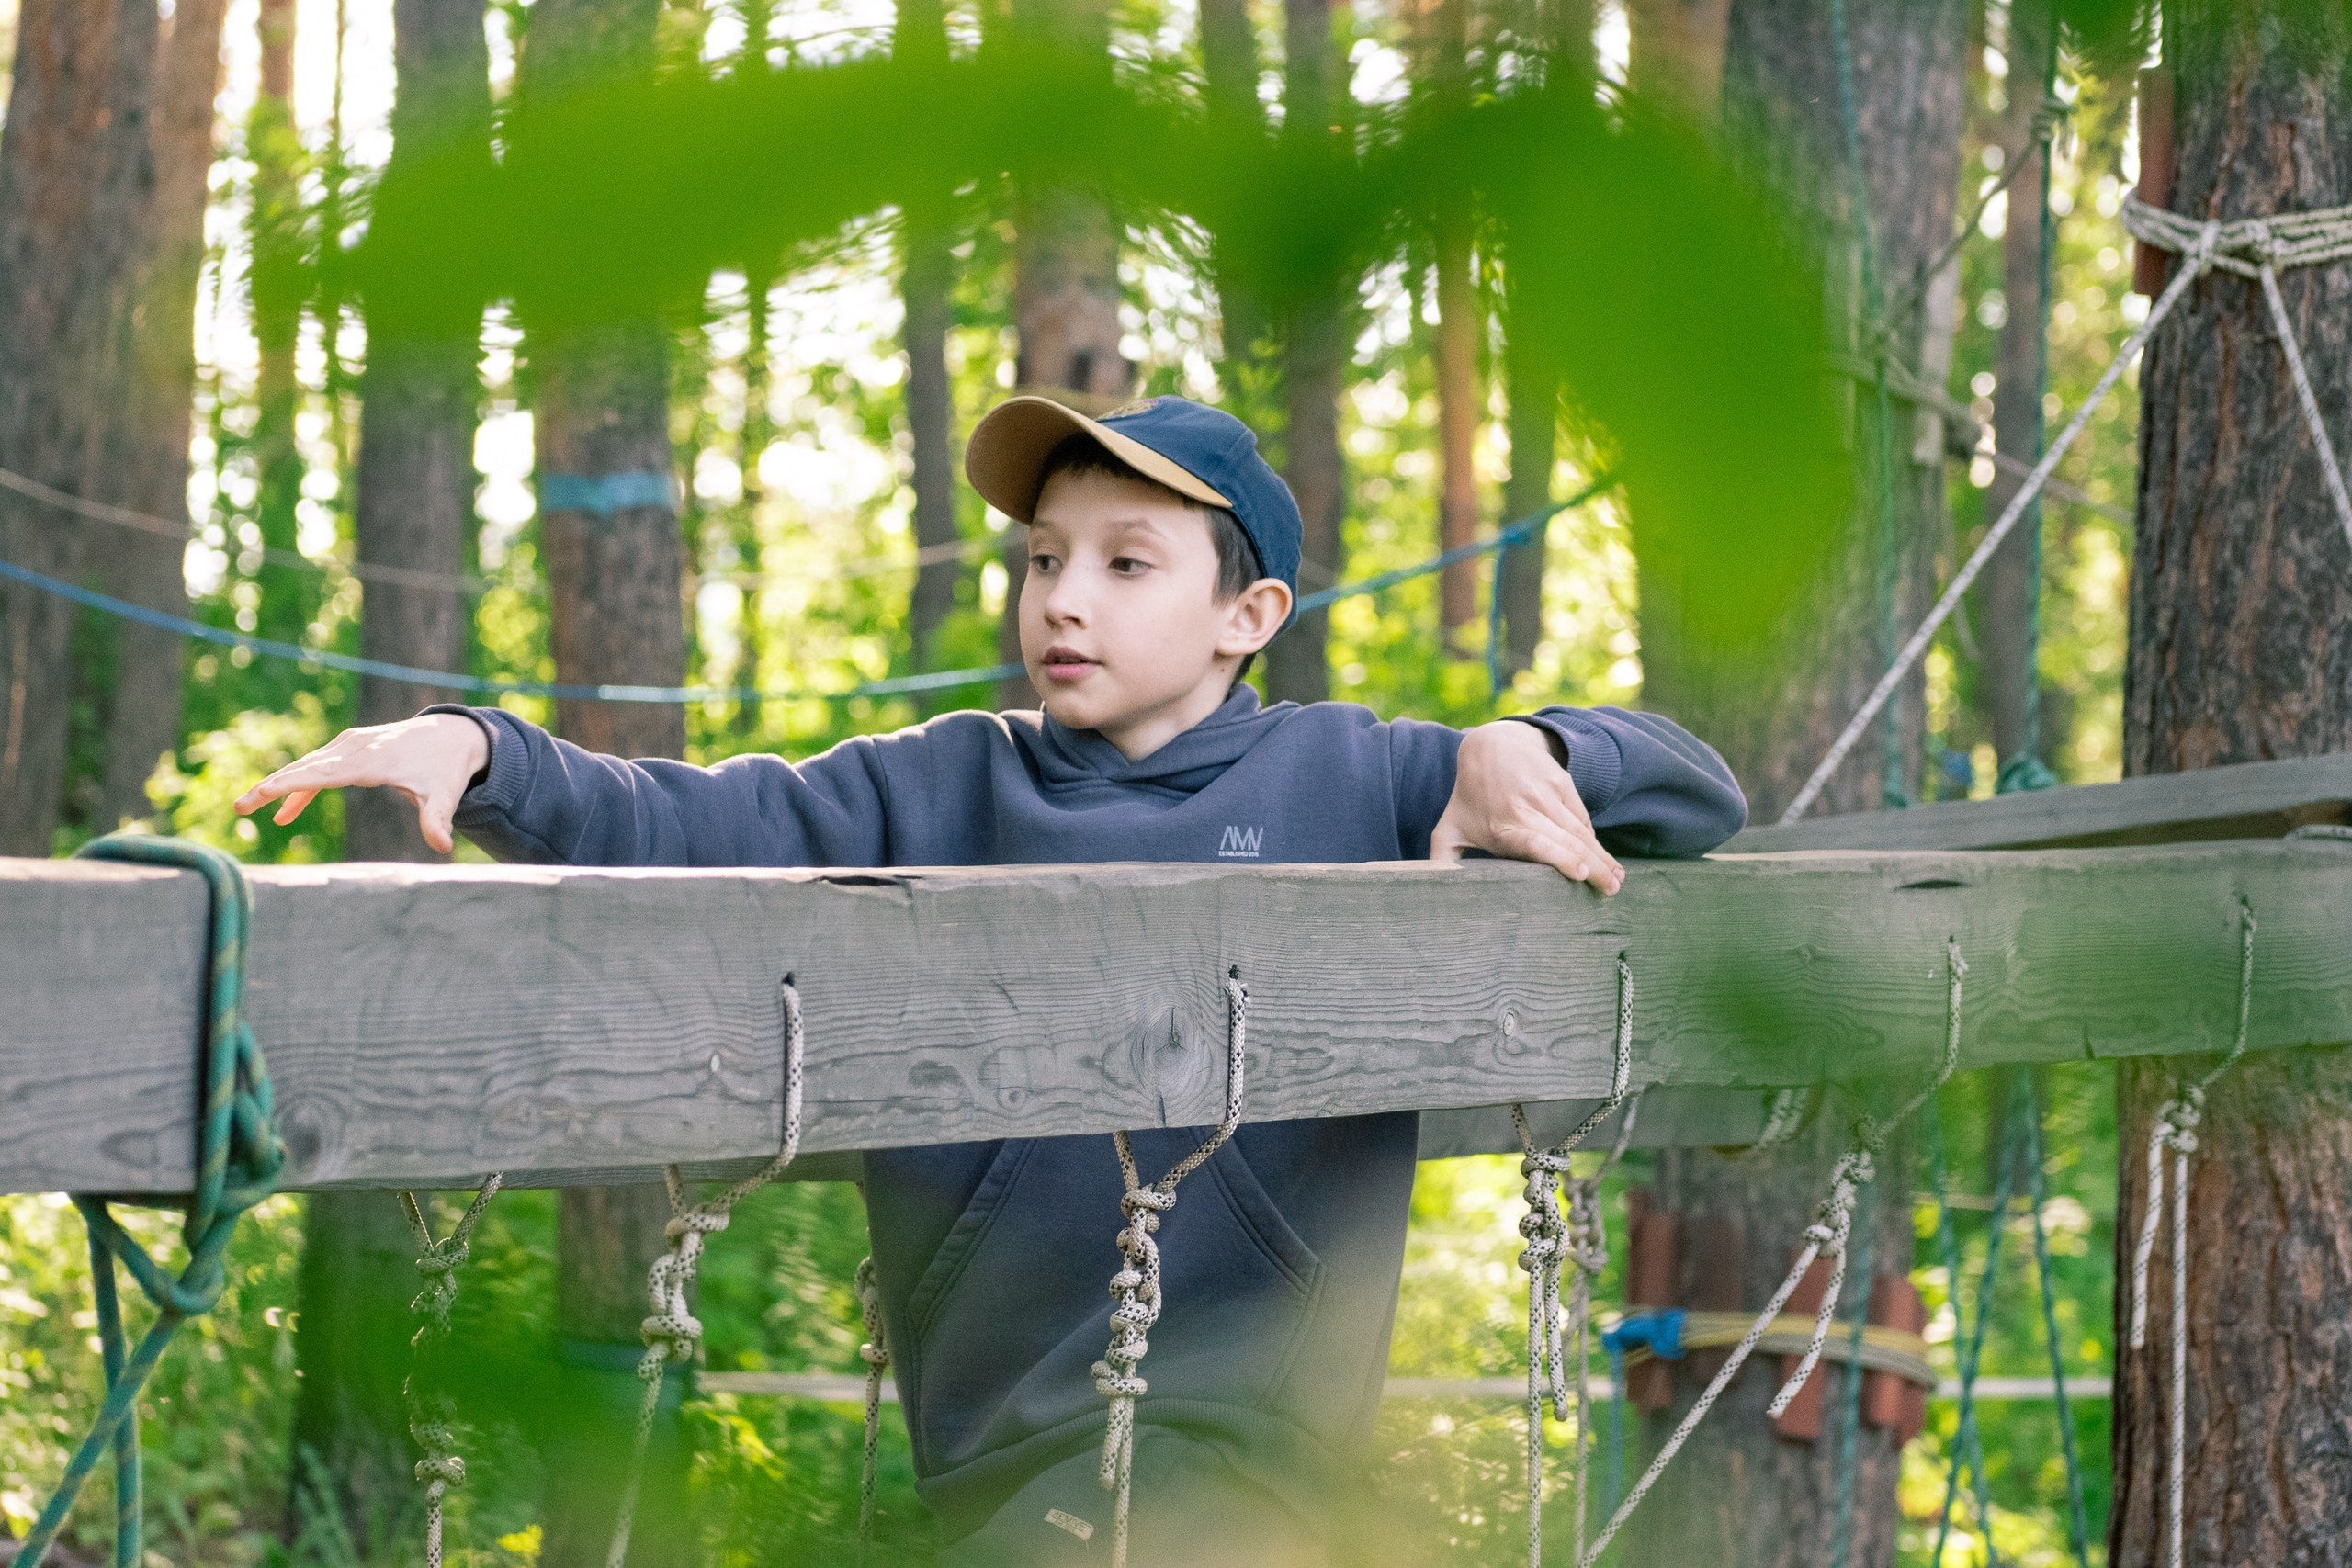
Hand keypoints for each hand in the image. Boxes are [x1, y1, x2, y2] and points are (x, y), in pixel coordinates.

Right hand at [233, 714, 488, 854]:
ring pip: (306, 766)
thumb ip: (437, 820)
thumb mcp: (444, 796)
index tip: (265, 792)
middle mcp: (356, 748)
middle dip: (271, 787)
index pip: (326, 774)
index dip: (294, 785)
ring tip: (245, 807)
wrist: (451, 736)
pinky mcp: (349, 747)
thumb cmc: (445, 770)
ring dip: (277, 786)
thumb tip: (444, 847)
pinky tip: (283, 815)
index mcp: (374, 761)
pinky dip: (299, 787)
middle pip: (306, 768)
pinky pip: (317, 768)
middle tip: (240, 807)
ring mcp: (349, 744)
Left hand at [1430, 720, 1624, 893]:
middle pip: (1567, 842)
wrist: (1491, 744)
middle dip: (1594, 868)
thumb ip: (1442, 860)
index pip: (1535, 843)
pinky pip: (1583, 817)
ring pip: (1581, 831)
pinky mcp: (1562, 782)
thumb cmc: (1469, 797)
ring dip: (1602, 856)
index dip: (1560, 857)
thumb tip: (1430, 890)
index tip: (1581, 874)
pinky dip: (1596, 839)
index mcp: (1501, 825)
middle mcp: (1526, 808)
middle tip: (1611, 891)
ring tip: (1616, 880)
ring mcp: (1547, 793)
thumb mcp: (1450, 826)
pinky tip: (1607, 860)